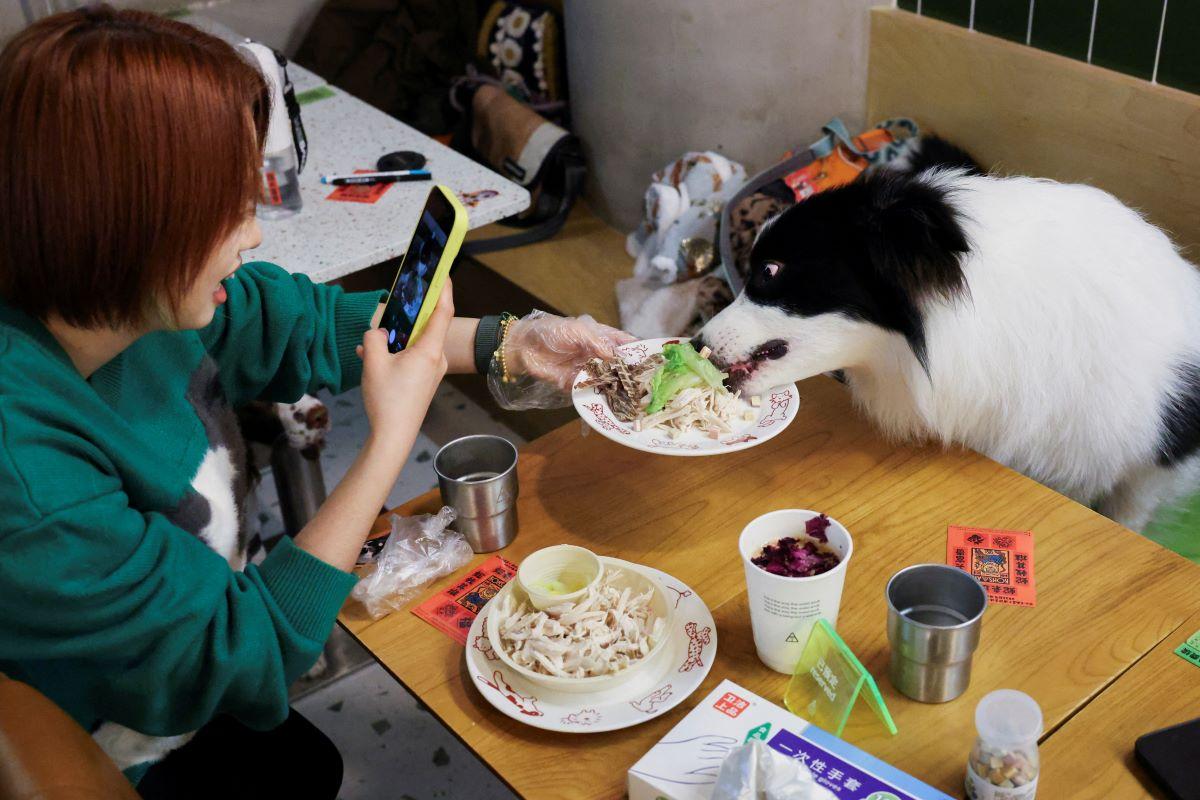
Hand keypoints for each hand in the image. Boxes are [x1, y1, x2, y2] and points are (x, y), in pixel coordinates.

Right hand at [357, 282, 453, 446]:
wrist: (394, 435)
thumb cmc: (387, 399)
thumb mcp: (373, 362)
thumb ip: (374, 338)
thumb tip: (378, 331)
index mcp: (430, 350)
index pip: (442, 312)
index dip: (444, 289)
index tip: (443, 272)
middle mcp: (437, 358)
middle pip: (428, 325)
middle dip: (411, 313)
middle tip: (397, 301)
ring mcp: (432, 370)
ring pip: (416, 342)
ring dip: (396, 336)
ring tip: (371, 340)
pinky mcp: (424, 380)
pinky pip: (412, 356)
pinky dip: (395, 352)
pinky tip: (371, 356)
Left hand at [506, 312, 634, 393]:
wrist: (524, 348)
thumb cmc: (552, 332)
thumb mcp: (577, 330)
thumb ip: (597, 342)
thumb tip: (616, 356)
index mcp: (601, 338)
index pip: (625, 344)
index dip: (638, 352)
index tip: (653, 362)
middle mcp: (598, 356)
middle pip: (620, 366)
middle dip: (630, 375)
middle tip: (646, 385)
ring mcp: (589, 371)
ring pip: (608, 381)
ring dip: (618, 389)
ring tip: (633, 398)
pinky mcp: (576, 385)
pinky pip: (592, 393)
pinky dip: (600, 398)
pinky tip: (611, 405)